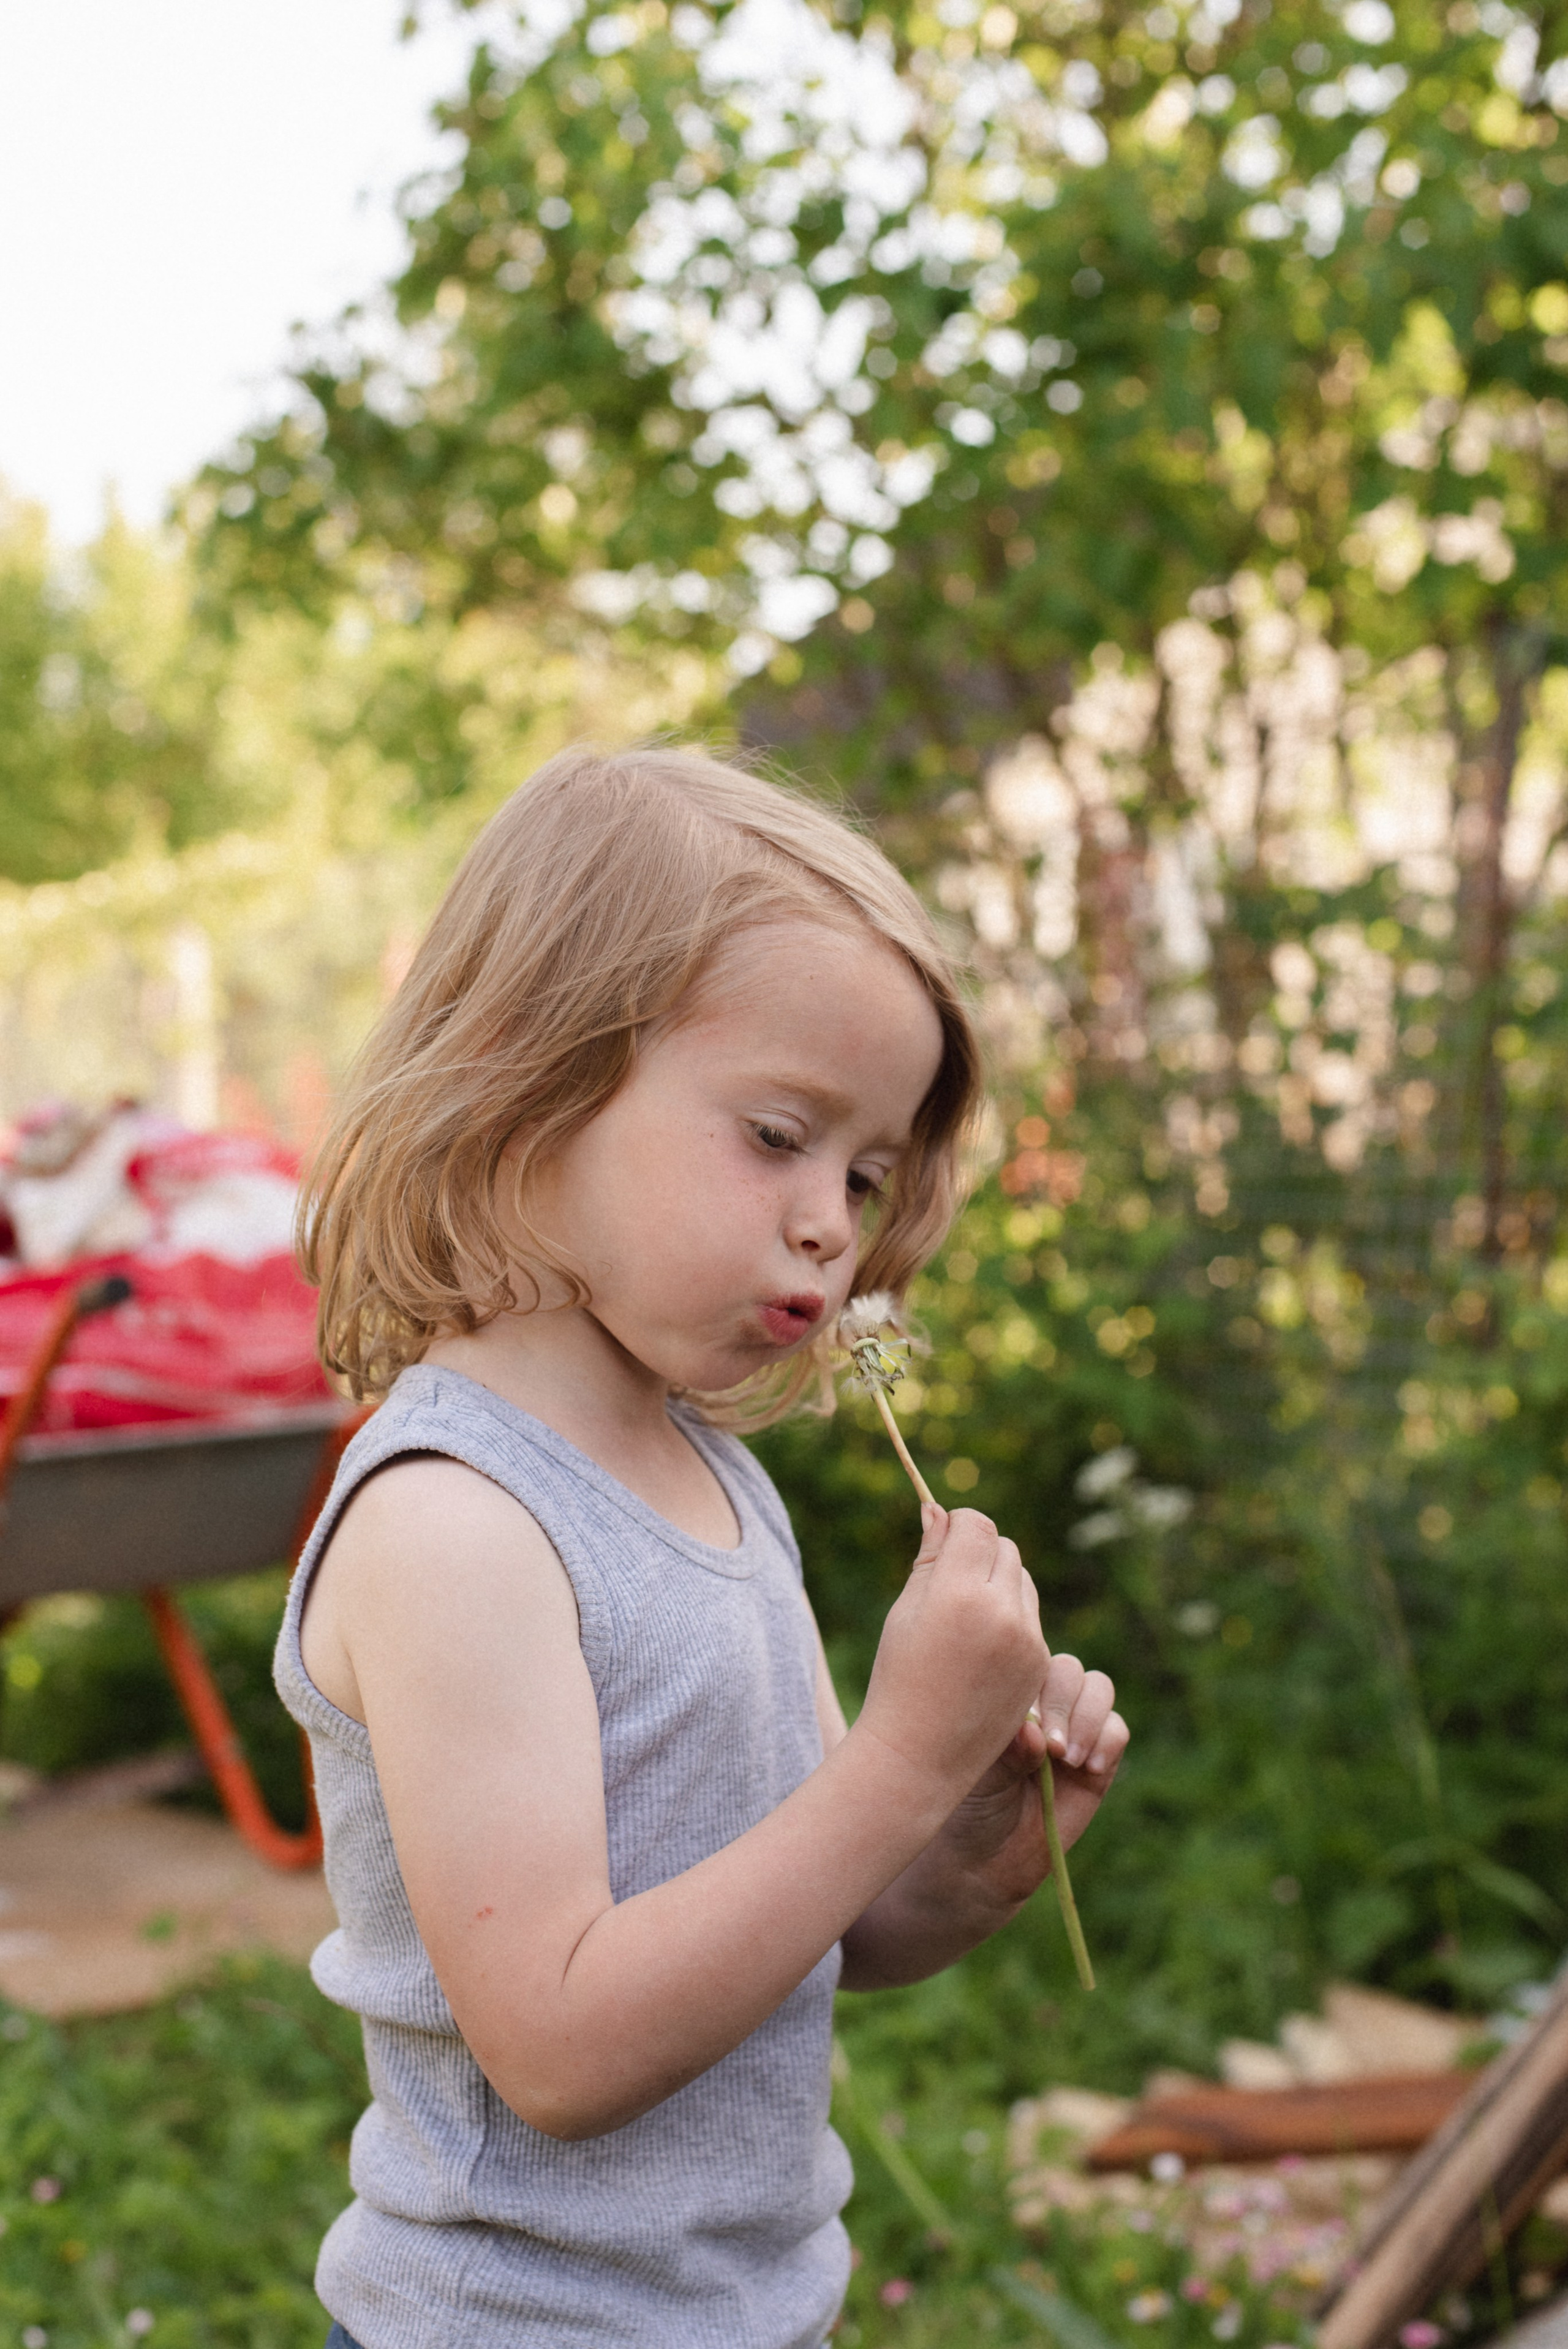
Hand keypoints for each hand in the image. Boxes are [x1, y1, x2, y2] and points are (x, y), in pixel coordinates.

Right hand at [856, 1502, 1048, 1795]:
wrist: (920, 1754)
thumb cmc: (899, 1677)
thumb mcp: (905, 1611)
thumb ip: (930, 1557)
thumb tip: (939, 1510)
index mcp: (958, 1594)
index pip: (976, 1526)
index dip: (958, 1526)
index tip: (943, 1540)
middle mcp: (1001, 1612)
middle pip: (1005, 1548)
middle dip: (980, 1553)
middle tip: (950, 1581)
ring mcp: (1027, 1640)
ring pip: (1022, 1580)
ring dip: (999, 1583)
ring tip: (964, 1619)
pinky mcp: (1039, 1663)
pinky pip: (1031, 1617)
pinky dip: (1011, 1618)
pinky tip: (980, 1646)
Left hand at [931, 1646, 1128, 1911]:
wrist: (982, 1857)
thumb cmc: (967, 1802)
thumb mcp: (978, 1772)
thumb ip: (1007, 1750)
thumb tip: (1033, 1732)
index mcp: (1008, 1692)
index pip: (1030, 1656)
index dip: (1034, 1683)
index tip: (1023, 1723)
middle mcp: (1042, 1703)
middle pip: (1069, 1669)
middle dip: (1063, 1704)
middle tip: (1052, 1748)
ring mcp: (1073, 1729)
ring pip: (1098, 1689)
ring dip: (1087, 1719)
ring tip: (1067, 1759)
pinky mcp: (1098, 1760)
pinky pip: (1116, 1730)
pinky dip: (1106, 1743)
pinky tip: (1088, 1770)